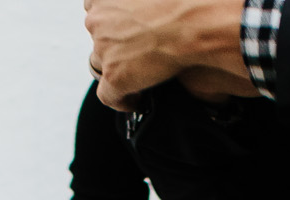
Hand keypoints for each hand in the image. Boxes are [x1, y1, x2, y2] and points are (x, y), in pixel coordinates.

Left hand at [87, 0, 251, 110]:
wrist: (193, 21)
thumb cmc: (181, 1)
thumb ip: (143, 1)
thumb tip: (149, 8)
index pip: (96, 9)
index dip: (112, 22)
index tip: (125, 29)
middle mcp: (97, 20)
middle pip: (98, 37)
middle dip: (114, 46)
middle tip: (136, 52)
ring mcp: (103, 49)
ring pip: (101, 65)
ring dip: (117, 70)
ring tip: (138, 77)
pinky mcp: (115, 76)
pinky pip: (109, 95)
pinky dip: (121, 100)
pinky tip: (136, 100)